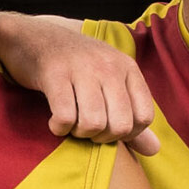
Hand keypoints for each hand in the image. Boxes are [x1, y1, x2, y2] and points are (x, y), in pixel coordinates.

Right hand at [0, 21, 159, 155]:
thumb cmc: (75, 67)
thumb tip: (155, 150)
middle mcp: (109, 66)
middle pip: (120, 125)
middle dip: (102, 137)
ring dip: (79, 133)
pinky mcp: (55, 73)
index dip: (127, 134)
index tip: (107, 128)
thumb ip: (132, 117)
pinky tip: (54, 122)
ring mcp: (82, 68)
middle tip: (86, 129)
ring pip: (94, 123)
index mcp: (127, 68)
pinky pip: (65, 116)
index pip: (144, 117)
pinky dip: (59, 128)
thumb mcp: (109, 84)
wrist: (34, 37)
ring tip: (70, 124)